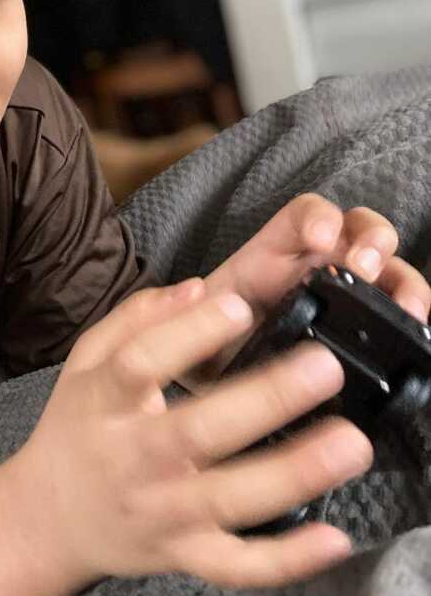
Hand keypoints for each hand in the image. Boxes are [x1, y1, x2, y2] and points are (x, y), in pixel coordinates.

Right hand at [4, 280, 371, 588]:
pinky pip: (236, 565)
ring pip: (229, 499)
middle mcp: (133, 458)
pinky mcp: (183, 554)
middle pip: (197, 430)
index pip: (140, 363)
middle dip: (265, 400)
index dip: (188, 335)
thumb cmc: (75, 427)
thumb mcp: (85, 361)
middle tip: (323, 368)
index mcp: (104, 402)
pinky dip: (285, 559)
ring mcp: (160, 512)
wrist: (50, 515)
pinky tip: (332, 537)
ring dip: (293, 473)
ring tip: (347, 443)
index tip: (238, 305)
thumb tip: (198, 288)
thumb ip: (134, 318)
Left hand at [198, 194, 430, 379]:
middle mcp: (315, 267)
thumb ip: (187, 305)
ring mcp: (345, 297)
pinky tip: (419, 330)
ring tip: (406, 306)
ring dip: (402, 278)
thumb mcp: (188, 320)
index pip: (305, 213)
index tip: (319, 240)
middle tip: (363, 268)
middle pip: (360, 229)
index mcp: (272, 255)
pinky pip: (398, 312)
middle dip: (370, 240)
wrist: (212, 382)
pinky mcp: (363, 331)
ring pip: (389, 268)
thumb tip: (198, 288)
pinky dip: (413, 314)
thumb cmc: (201, 342)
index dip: (318, 217)